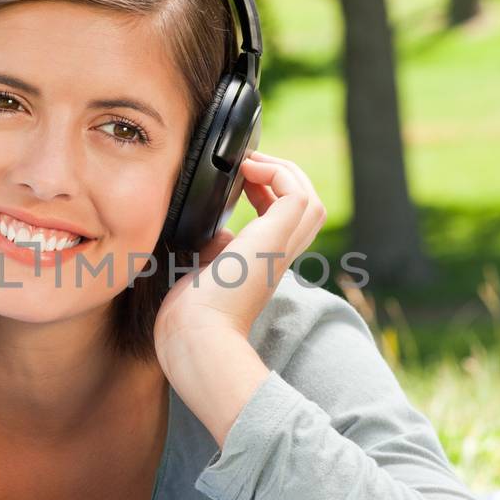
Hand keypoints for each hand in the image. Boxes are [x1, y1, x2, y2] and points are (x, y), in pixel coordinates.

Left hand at [152, 149, 326, 367]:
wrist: (196, 336)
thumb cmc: (189, 316)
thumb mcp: (202, 272)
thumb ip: (214, 249)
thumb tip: (215, 228)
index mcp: (261, 266)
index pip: (282, 223)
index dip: (268, 194)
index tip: (241, 183)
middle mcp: (277, 257)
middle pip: (307, 209)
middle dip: (283, 179)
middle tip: (250, 166)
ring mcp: (280, 248)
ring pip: (310, 200)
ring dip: (284, 172)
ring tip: (252, 163)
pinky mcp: (275, 239)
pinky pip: (296, 193)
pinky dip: (276, 173)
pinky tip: (248, 171)